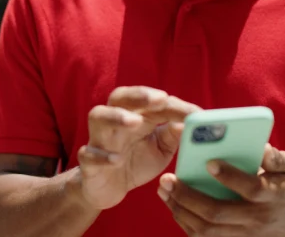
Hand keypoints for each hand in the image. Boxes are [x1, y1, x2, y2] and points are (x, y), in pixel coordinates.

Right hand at [78, 86, 201, 210]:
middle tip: (160, 99)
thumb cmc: (136, 162)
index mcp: (136, 115)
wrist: (108, 189)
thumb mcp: (161, 149)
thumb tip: (189, 123)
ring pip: (99, 116)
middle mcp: (116, 121)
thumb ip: (173, 135)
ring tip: (135, 121)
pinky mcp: (88, 162)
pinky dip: (102, 155)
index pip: (153, 102)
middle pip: (120, 96)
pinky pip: (88, 153)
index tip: (195, 113)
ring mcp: (99, 139)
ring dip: (116, 116)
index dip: (174, 105)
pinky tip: (116, 159)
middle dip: (139, 95)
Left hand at [158, 144, 284, 235]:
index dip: (229, 176)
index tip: (208, 161)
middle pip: (218, 213)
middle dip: (189, 196)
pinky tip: (173, 204)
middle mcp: (257, 218)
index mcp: (273, 195)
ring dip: (181, 210)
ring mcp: (245, 234)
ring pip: (206, 230)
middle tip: (168, 179)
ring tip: (164, 190)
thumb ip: (276, 158)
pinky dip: (185, 222)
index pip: (251, 188)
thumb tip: (261, 147)